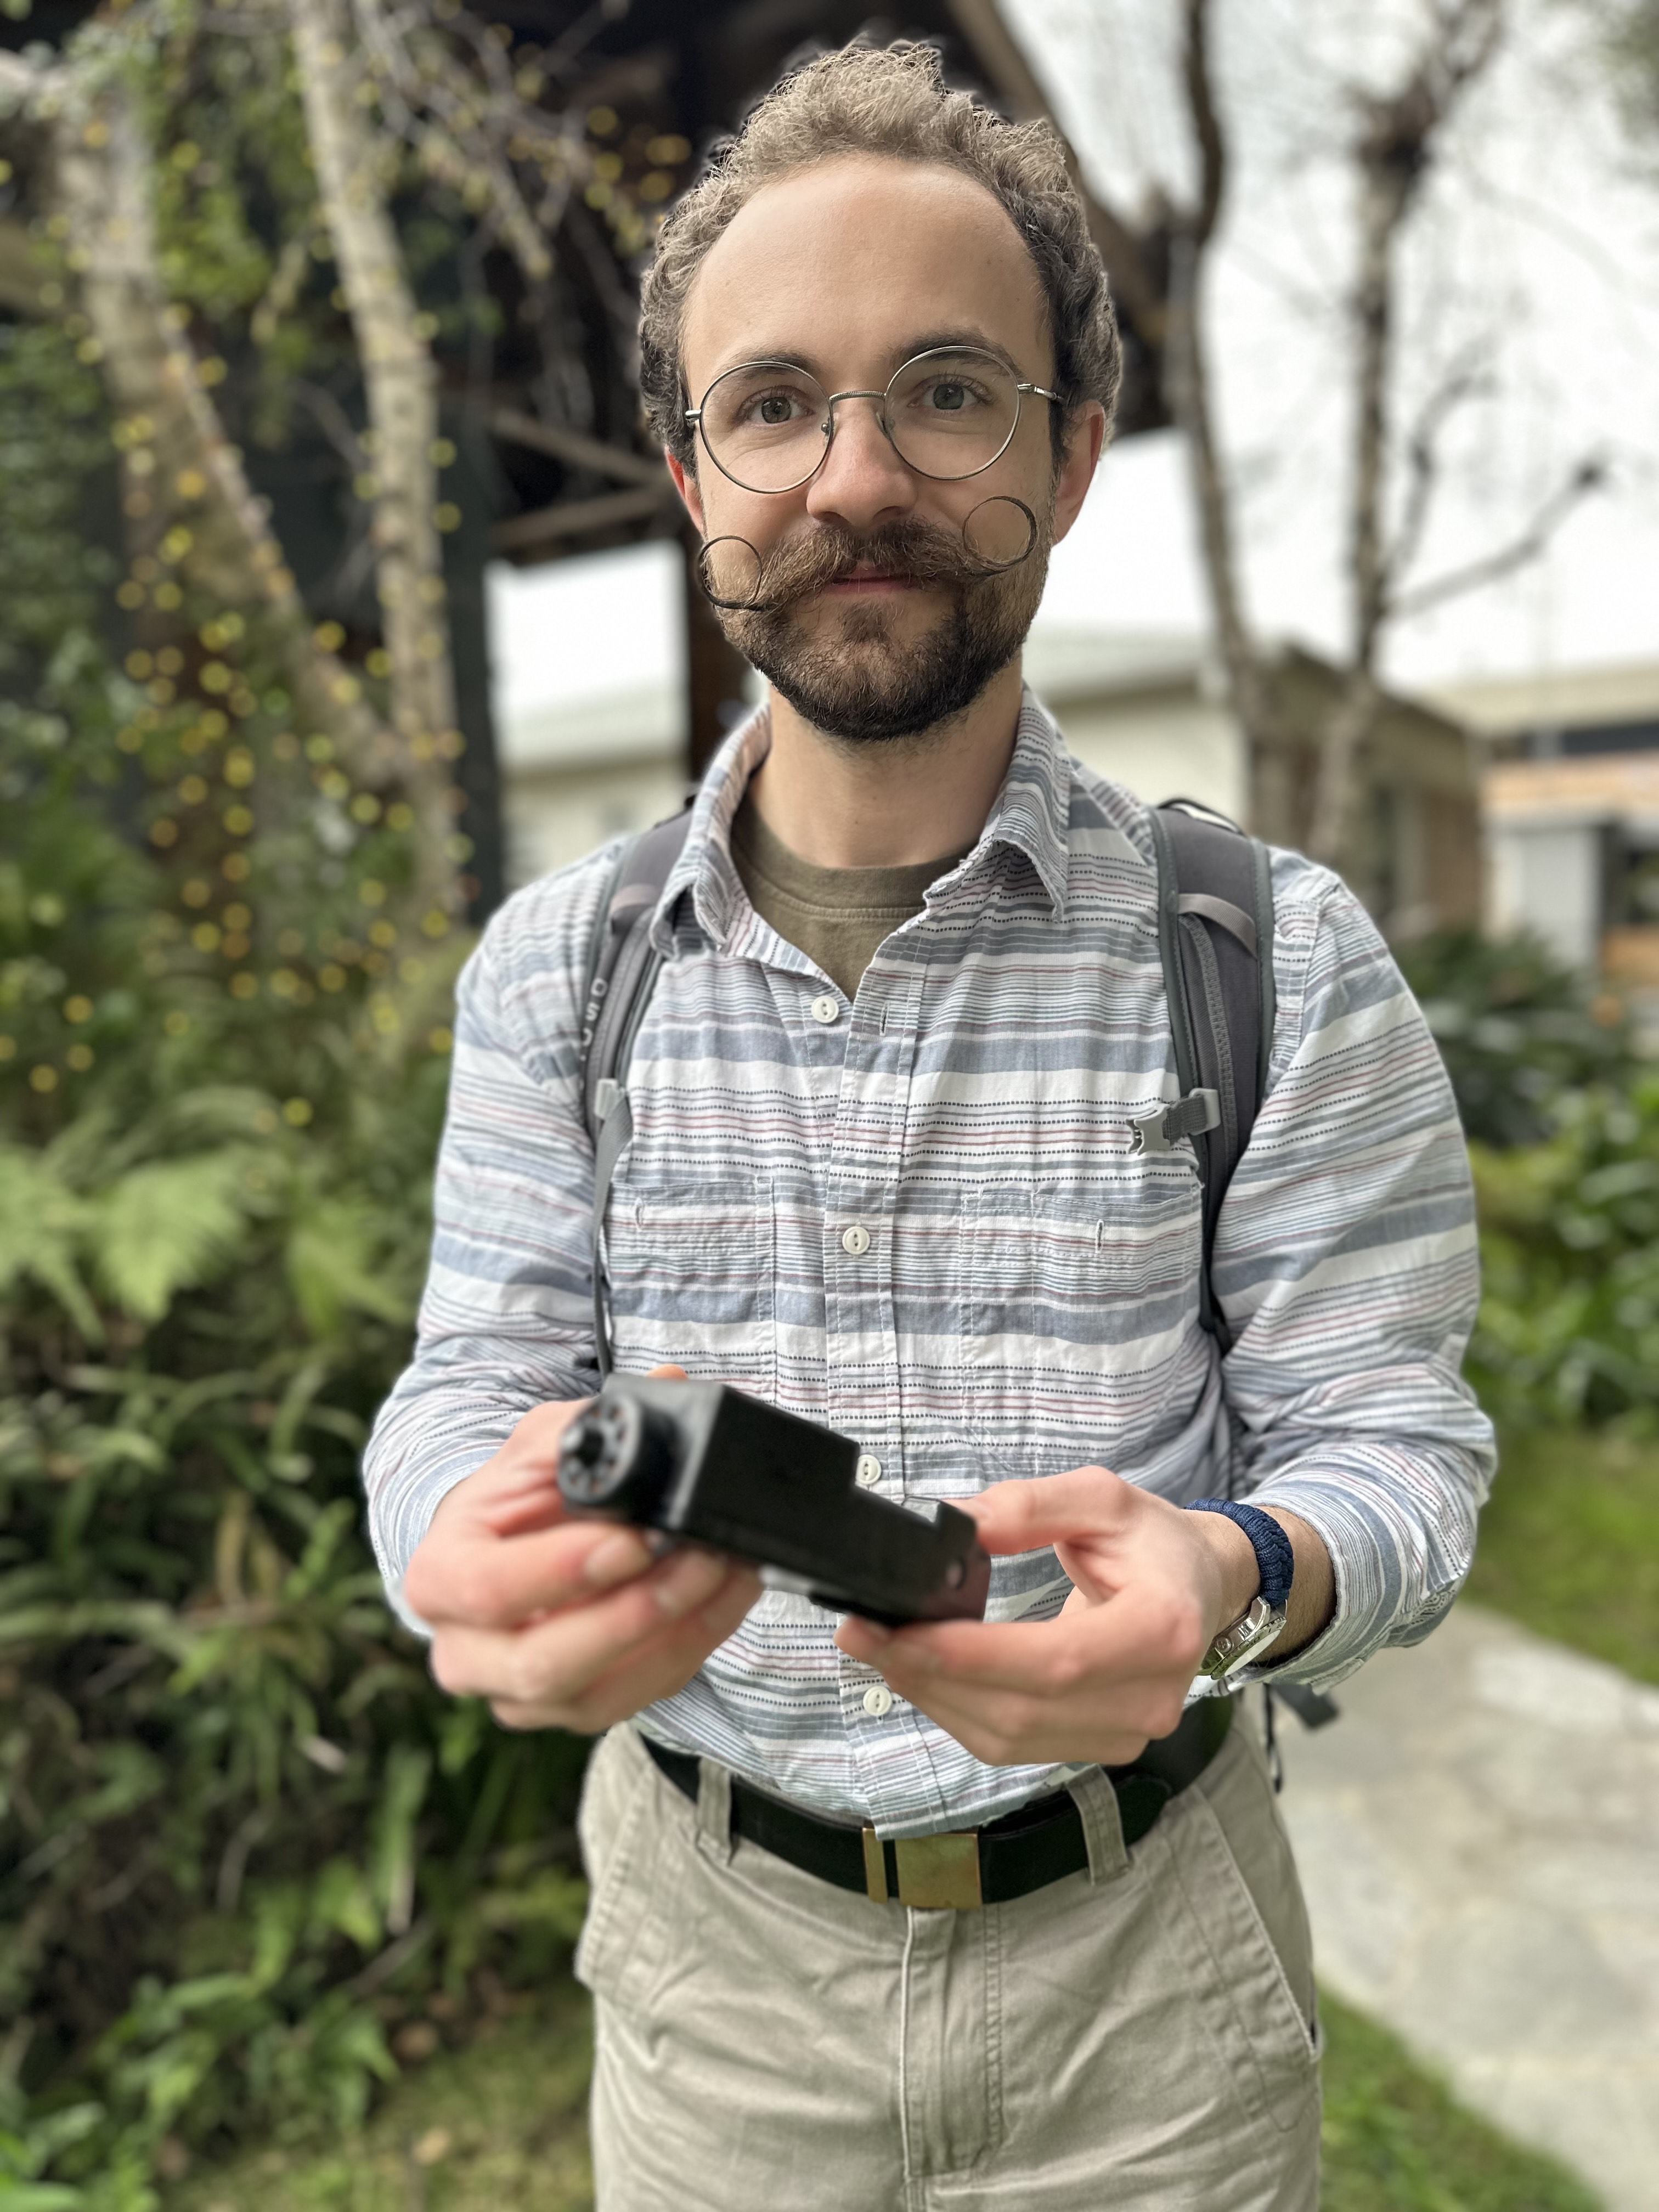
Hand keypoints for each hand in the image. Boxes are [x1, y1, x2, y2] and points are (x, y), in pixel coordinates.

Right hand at [403, 1367, 760, 1733]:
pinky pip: (638, 1697)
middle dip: (637, 1610)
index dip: (563, 1570)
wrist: (510, 1549)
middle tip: (701, 1557)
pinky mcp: (575, 1711)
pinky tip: (726, 1599)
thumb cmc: (518, 1498)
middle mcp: (466, 1653)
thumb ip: (587, 1424)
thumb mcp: (536, 1445)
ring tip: (728, 1571)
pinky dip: (692, 1647)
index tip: (634, 1537)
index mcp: (439, 1579)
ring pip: (599, 1693)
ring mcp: (518, 1696)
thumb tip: (667, 1387)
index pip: (488, 1590)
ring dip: (678, 1633)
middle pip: (544, 1662)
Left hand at [833, 1465, 1262, 1767]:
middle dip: (928, 1675)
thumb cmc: (1154, 1542)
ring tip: (878, 1649)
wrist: (1201, 1589)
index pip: (1056, 1660)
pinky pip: (1013, 1743)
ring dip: (933, 1697)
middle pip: (1020, 1708)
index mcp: (1161, 1629)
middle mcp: (1150, 1697)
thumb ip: (1029, 1507)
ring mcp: (1126, 1733)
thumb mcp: (1102, 1497)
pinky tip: (923, 1674)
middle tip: (860, 1633)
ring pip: (1007, 1736)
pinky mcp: (1099, 1747)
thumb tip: (955, 1525)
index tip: (898, 1630)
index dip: (971, 1656)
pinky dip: (958, 1710)